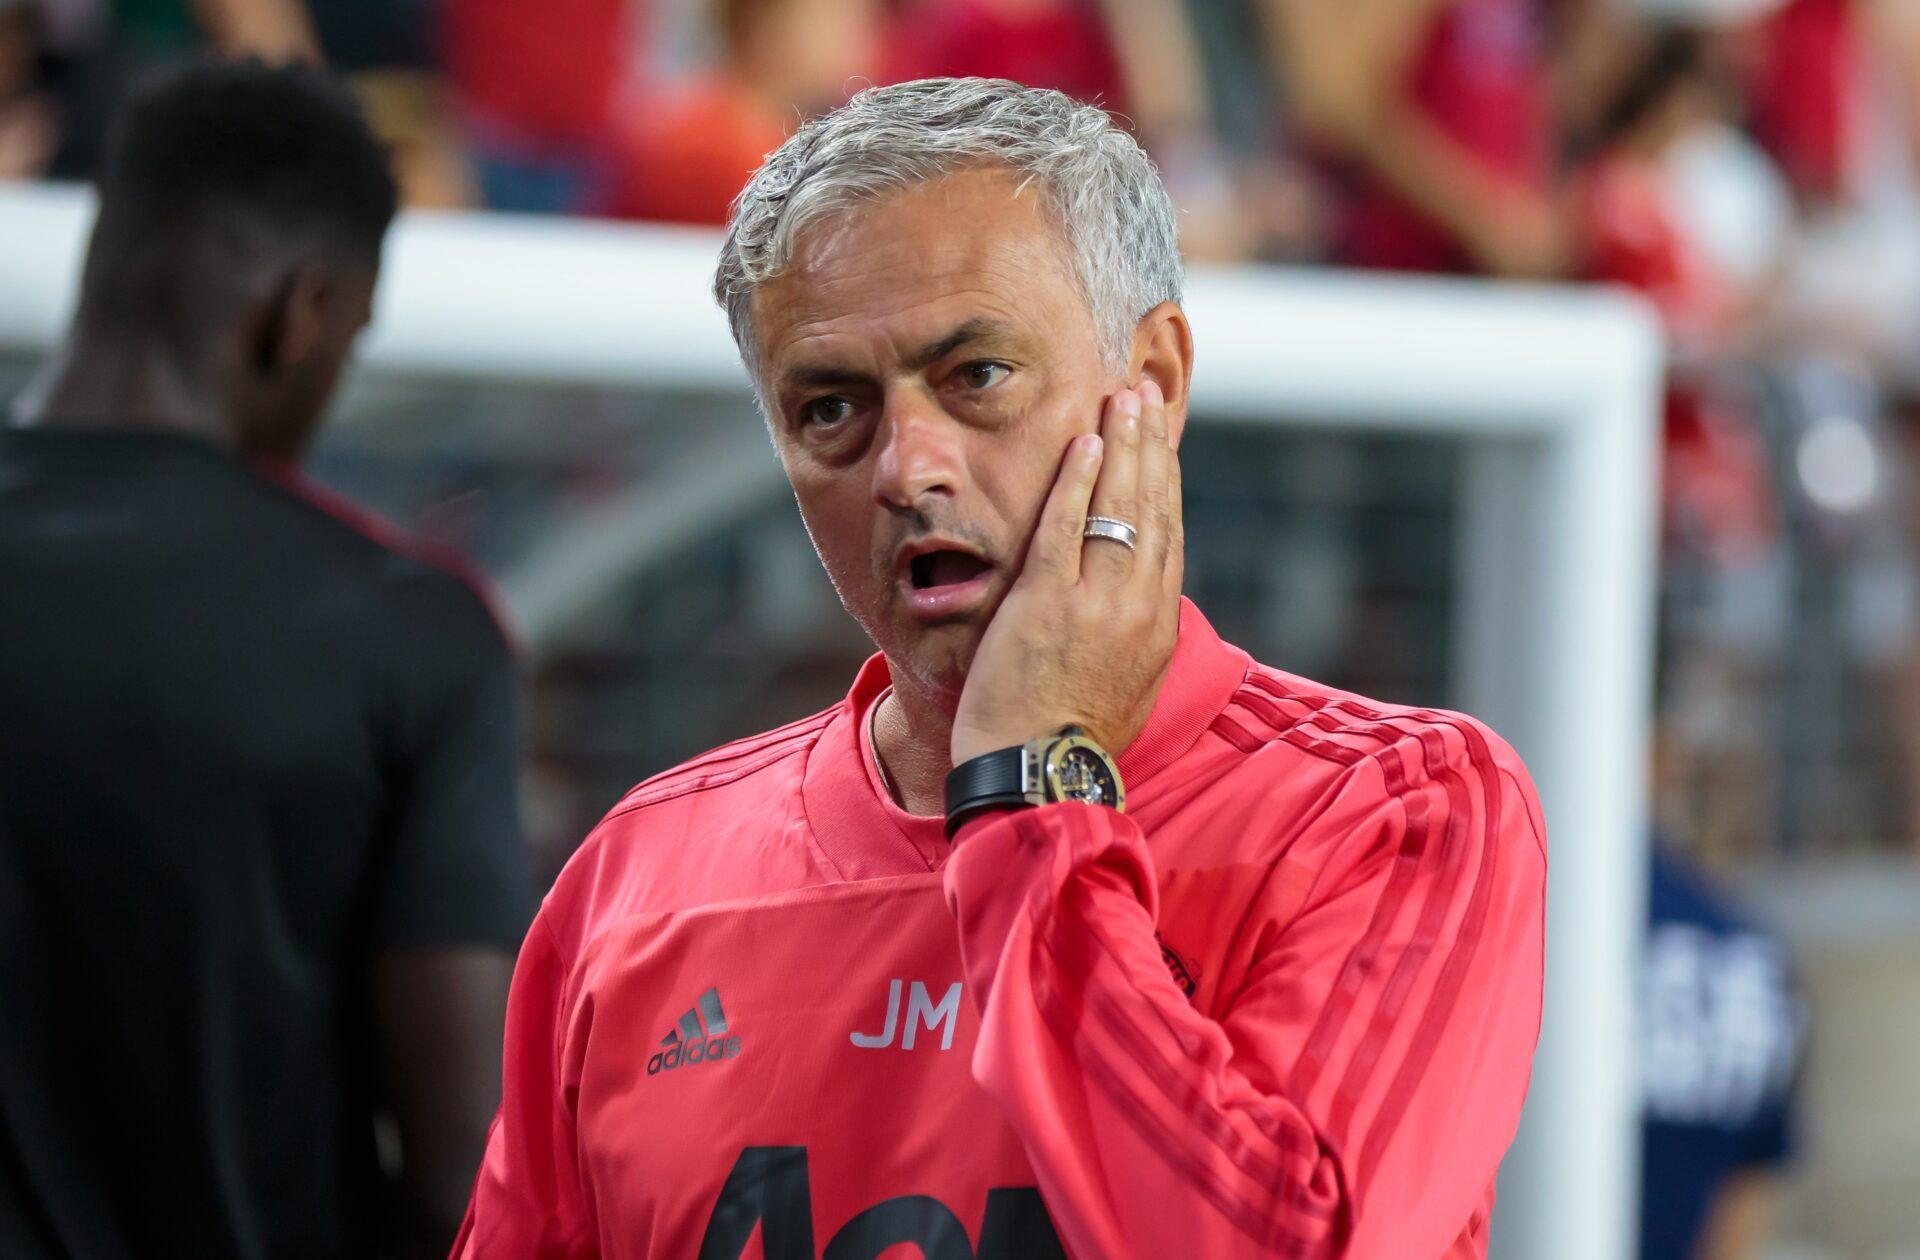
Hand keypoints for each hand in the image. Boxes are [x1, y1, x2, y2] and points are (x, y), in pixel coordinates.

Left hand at [950, 381, 1184, 765]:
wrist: (1041, 777)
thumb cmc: (1071, 742)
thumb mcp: (1126, 689)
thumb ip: (1133, 638)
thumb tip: (1140, 606)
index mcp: (1157, 627)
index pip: (1168, 535)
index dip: (1165, 481)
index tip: (1161, 443)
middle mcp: (1138, 607)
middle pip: (1152, 508)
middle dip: (1150, 446)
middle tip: (1145, 395)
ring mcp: (1095, 602)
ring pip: (1117, 507)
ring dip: (1121, 446)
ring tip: (1121, 399)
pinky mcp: (1047, 603)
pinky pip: (1066, 528)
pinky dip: (1076, 481)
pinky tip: (1082, 441)